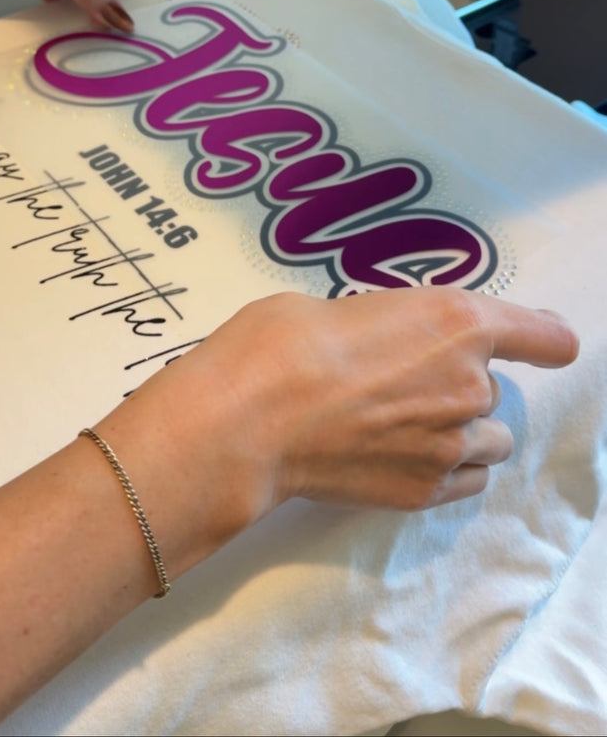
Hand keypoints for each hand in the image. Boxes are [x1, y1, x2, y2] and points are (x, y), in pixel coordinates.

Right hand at [130, 288, 577, 549]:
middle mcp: (469, 383)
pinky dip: (450, 467)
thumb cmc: (282, 343)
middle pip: (493, 387)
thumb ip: (392, 326)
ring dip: (462, 429)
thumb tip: (388, 346)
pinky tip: (404, 456)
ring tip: (406, 424)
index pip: (541, 335)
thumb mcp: (343, 306)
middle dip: (458, 381)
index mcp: (455, 320)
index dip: (547, 339)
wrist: (249, 420)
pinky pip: (467, 479)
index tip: (547, 343)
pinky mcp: (426, 490)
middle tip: (399, 379)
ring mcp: (451, 443)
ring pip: (490, 439)